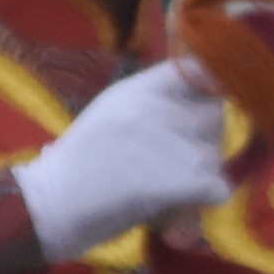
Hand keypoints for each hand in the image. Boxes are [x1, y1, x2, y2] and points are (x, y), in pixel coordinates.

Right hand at [16, 59, 238, 257]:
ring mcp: (176, 144)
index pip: (200, 70)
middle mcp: (162, 109)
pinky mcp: (186, 181)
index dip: (209, 89)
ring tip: (168, 186)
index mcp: (142, 88)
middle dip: (203, 137)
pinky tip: (178, 203)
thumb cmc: (78, 160)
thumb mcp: (113, 109)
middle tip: (176, 160)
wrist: (54, 202)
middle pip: (214, 114)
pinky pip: (219, 187)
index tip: (200, 108)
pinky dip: (204, 200)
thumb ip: (153, 97)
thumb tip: (200, 91)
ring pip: (215, 154)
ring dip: (201, 173)